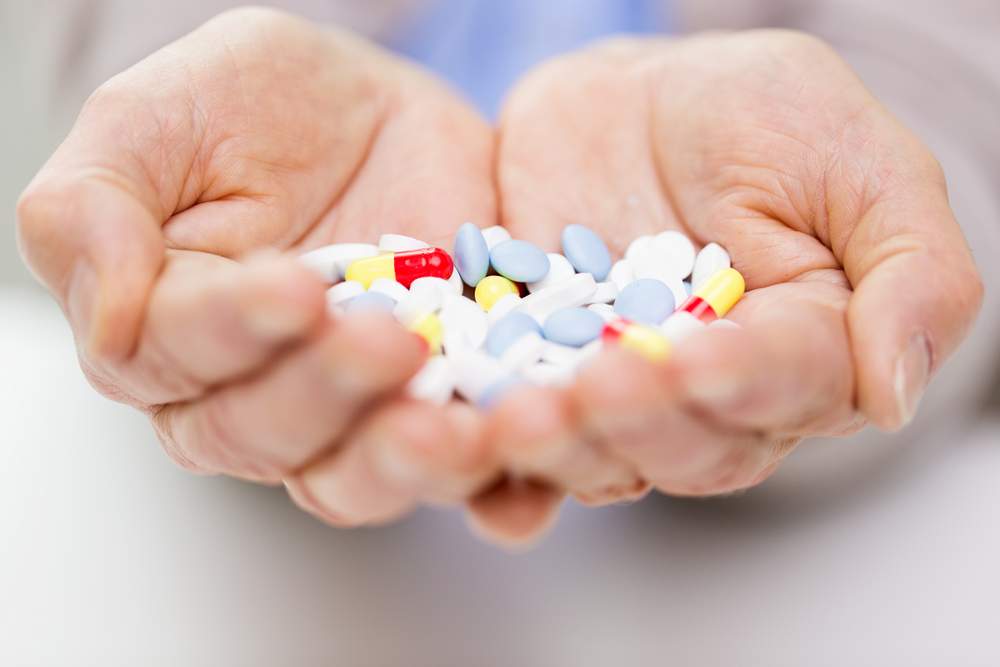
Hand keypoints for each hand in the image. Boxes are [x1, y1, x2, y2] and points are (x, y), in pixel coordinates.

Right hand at [17, 8, 499, 525]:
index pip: (172, 355)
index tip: (294, 288)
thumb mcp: (162, 118)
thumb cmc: (259, 108)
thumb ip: (94, 206)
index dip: (228, 332)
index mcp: (164, 328)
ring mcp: (349, 412)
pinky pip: (457, 467)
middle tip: (385, 339)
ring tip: (450, 431)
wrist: (383, 115)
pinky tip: (516, 444)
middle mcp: (247, 392)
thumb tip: (107, 319)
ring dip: (400, 463)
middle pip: (262, 434)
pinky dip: (490, 473)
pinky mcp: (436, 406)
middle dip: (324, 393)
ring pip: (352, 477)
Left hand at [479, 31, 982, 535]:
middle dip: (642, 421)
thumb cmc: (755, 116)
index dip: (741, 382)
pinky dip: (486, 436)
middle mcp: (711, 398)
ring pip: (597, 452)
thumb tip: (898, 395)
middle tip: (598, 385)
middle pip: (687, 446)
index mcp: (805, 352)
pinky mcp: (537, 375)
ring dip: (560, 446)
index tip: (696, 357)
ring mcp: (618, 393)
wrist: (629, 98)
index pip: (786, 388)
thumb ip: (911, 269)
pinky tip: (458, 428)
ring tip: (518, 417)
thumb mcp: (853, 158)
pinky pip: (513, 420)